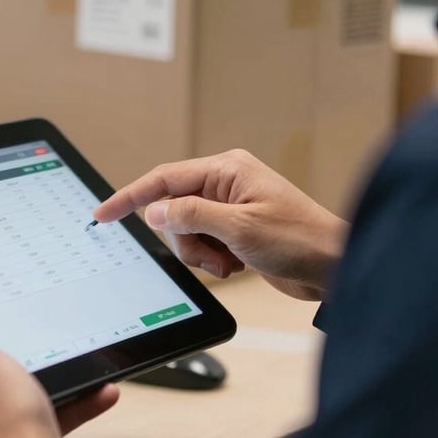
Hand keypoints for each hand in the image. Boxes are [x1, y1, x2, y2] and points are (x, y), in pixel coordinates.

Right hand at [94, 150, 347, 301]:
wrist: (334, 267)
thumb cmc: (300, 240)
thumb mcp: (240, 228)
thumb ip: (192, 215)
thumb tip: (155, 210)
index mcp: (226, 169)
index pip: (164, 179)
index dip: (130, 197)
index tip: (103, 213)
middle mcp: (225, 184)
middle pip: (173, 209)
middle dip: (184, 239)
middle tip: (211, 254)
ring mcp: (229, 207)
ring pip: (185, 231)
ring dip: (200, 254)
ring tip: (229, 262)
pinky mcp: (234, 229)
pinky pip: (202, 244)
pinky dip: (212, 259)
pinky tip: (236, 264)